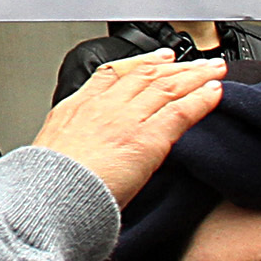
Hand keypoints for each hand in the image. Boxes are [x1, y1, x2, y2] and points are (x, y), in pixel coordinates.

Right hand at [32, 53, 226, 207]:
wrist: (47, 199)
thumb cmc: (45, 186)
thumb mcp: (47, 150)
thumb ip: (70, 140)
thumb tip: (79, 150)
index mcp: (76, 108)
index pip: (113, 74)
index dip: (139, 63)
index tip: (156, 60)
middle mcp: (104, 107)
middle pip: (145, 75)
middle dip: (173, 65)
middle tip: (194, 61)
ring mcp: (127, 120)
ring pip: (168, 87)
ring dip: (195, 75)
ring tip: (213, 70)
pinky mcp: (147, 139)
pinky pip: (181, 111)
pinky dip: (201, 99)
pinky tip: (214, 92)